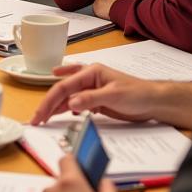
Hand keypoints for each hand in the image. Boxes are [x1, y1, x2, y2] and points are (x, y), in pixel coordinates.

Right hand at [31, 63, 162, 124]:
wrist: (154, 102)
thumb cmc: (137, 93)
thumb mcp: (114, 95)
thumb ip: (91, 98)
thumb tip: (70, 103)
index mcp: (91, 72)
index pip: (64, 87)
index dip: (50, 101)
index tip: (40, 114)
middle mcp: (88, 79)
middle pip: (62, 91)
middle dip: (48, 105)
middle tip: (37, 119)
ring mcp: (92, 90)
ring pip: (68, 98)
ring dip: (56, 108)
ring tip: (43, 118)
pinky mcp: (96, 101)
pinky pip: (77, 103)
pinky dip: (67, 108)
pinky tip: (62, 112)